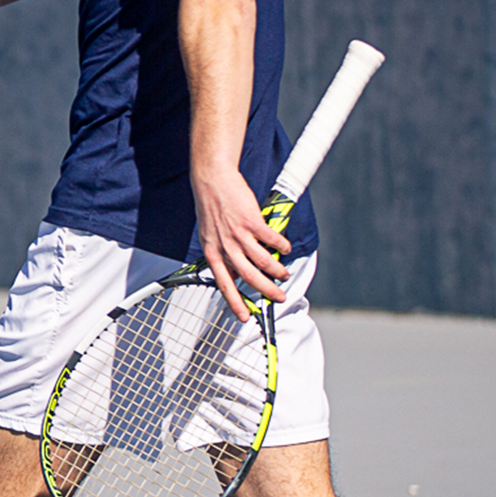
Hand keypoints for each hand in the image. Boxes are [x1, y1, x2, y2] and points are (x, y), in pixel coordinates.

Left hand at [193, 167, 291, 322]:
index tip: (243, 317)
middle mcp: (225, 245)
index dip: (234, 302)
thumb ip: (223, 252)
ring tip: (284, 274)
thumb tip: (235, 270)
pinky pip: (272, 240)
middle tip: (278, 297)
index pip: (224, 283)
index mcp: (213, 251)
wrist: (212, 179)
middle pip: (249, 276)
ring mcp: (238, 234)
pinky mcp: (251, 221)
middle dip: (267, 290)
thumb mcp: (210, 234)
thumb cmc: (212, 205)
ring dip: (277, 270)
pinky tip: (285, 248)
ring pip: (263, 261)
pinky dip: (281, 246)